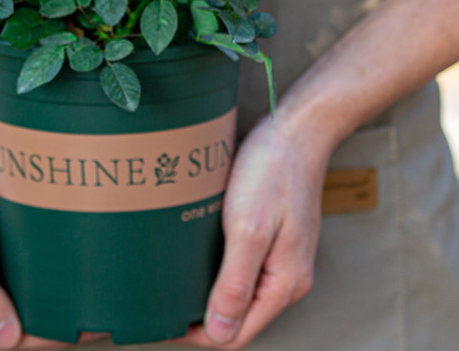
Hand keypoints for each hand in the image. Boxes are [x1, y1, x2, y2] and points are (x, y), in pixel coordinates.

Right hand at [0, 112, 71, 348]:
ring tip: (94, 293)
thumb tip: (8, 338)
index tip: (83, 329)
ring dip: (54, 294)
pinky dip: (48, 266)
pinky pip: (24, 261)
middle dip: (54, 319)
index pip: (2, 335)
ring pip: (23, 291)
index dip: (44, 337)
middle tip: (99, 314)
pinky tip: (76, 261)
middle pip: (15, 318)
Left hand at [176, 115, 330, 348]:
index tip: (163, 321)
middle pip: (238, 315)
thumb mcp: (249, 229)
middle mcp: (287, 276)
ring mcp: (282, 255)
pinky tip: (196, 253)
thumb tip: (220, 334)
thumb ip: (235, 283)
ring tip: (174, 279)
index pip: (237, 333)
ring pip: (240, 289)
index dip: (198, 335)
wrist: (296, 128)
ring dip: (209, 290)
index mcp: (284, 283)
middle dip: (202, 315)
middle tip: (161, 300)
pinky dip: (219, 265)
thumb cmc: (273, 171)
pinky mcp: (274, 234)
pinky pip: (243, 264)